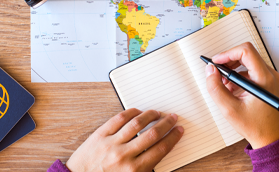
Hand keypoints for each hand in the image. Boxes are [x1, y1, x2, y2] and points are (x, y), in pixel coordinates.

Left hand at [66, 109, 183, 171]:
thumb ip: (146, 169)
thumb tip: (161, 151)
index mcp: (134, 171)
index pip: (160, 149)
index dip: (172, 138)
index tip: (178, 130)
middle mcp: (124, 156)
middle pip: (152, 134)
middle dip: (166, 124)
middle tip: (172, 118)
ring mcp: (111, 144)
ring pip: (136, 124)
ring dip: (150, 115)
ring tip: (157, 113)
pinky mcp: (99, 135)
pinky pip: (118, 119)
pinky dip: (130, 113)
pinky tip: (138, 112)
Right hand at [205, 42, 278, 148]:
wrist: (271, 138)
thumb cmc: (255, 126)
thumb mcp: (230, 109)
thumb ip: (216, 88)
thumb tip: (210, 70)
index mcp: (264, 78)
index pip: (245, 51)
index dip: (227, 53)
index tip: (215, 62)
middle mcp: (269, 75)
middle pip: (246, 55)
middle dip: (228, 62)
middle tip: (216, 73)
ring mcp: (269, 78)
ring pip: (248, 63)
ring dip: (232, 70)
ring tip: (223, 85)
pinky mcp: (267, 83)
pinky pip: (251, 72)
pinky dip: (238, 77)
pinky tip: (231, 90)